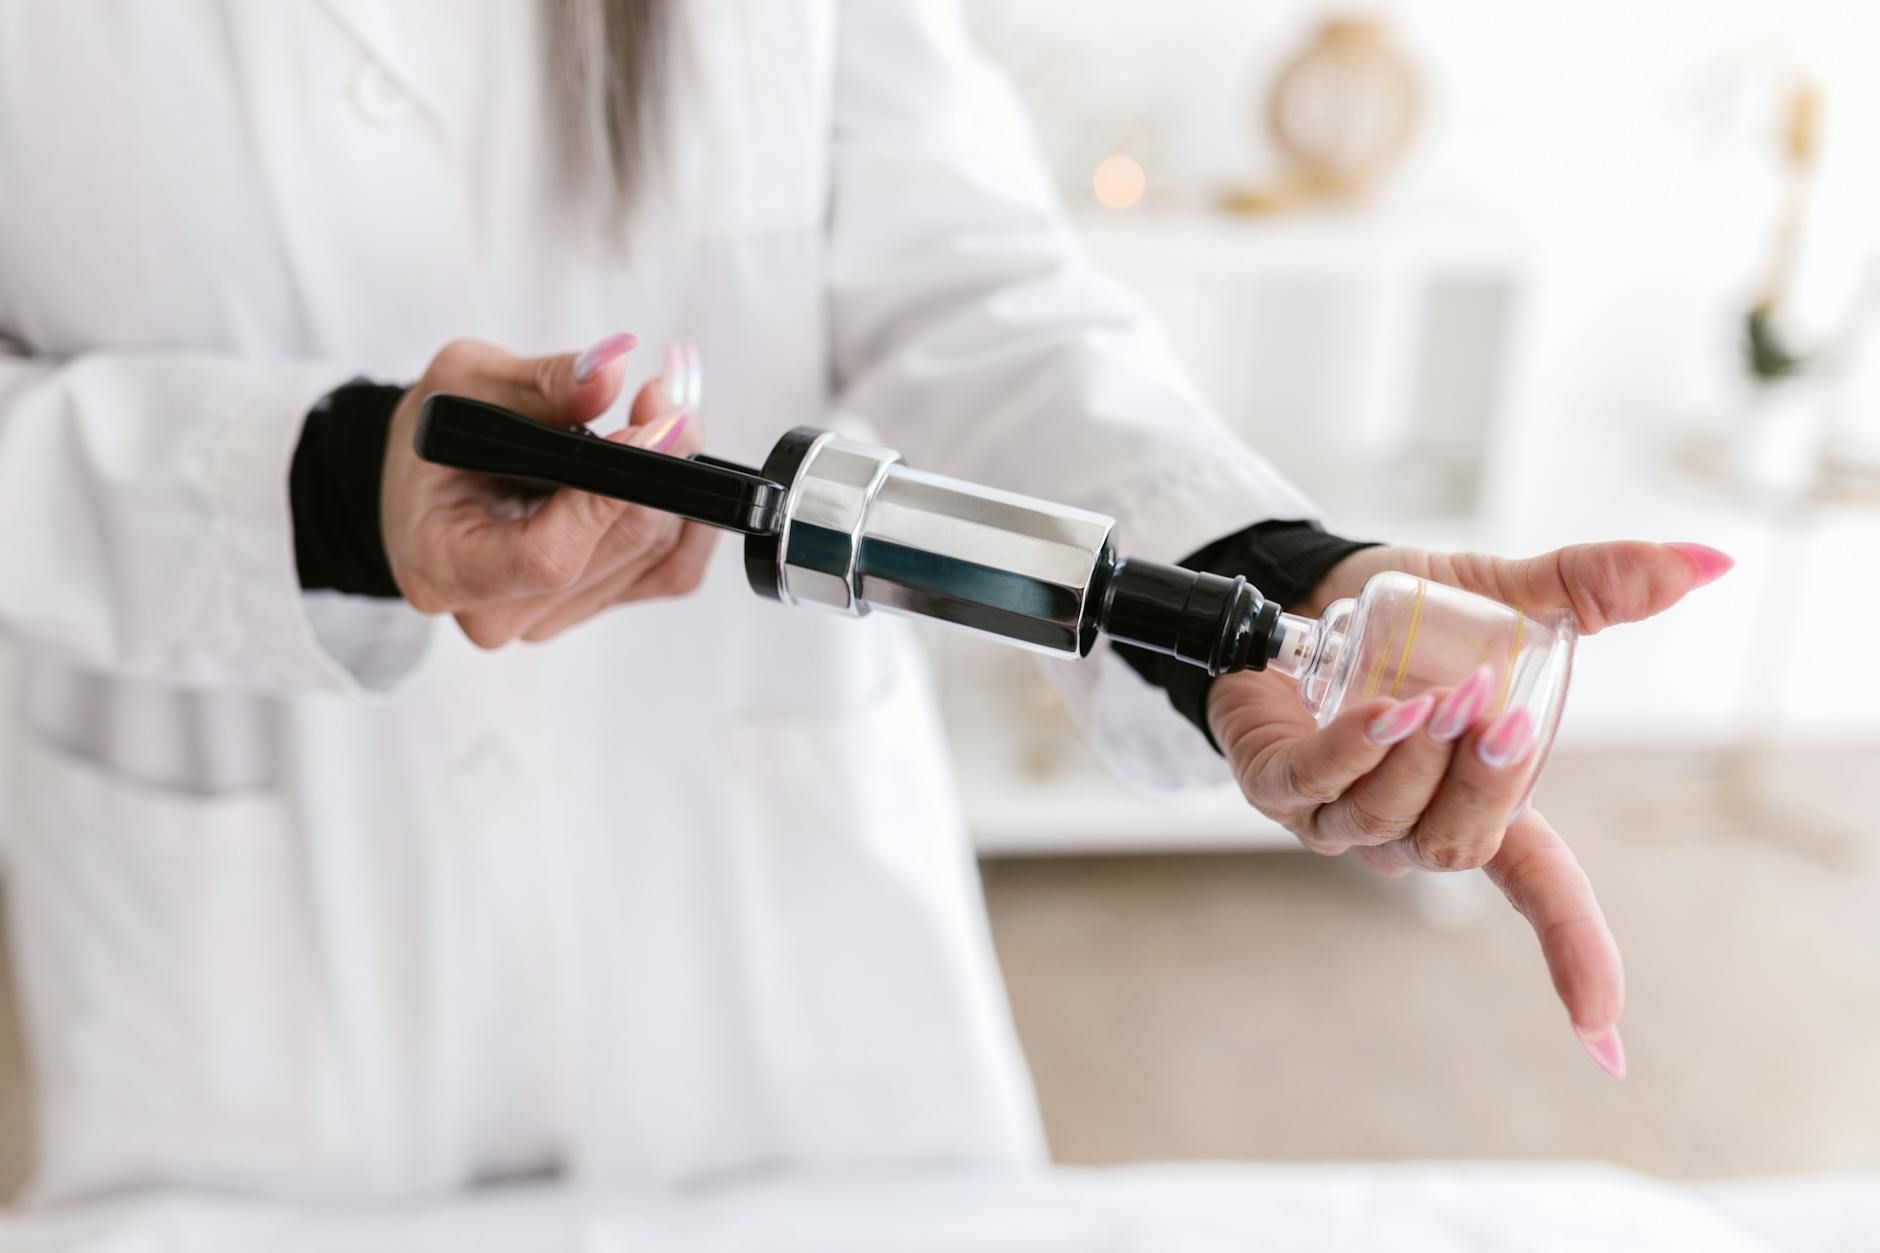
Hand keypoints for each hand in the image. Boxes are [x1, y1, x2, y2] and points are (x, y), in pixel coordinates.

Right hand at [381, 335, 715, 646]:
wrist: (433, 472)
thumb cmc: (436, 431)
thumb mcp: (462, 381)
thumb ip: (539, 382)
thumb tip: (611, 370)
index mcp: (443, 569)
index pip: (548, 556)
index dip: (607, 495)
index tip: (649, 427)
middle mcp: (498, 613)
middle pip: (616, 548)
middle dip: (658, 467)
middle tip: (669, 394)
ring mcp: (550, 618)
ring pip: (654, 554)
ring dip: (676, 481)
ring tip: (661, 413)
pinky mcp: (594, 606)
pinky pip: (672, 571)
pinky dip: (688, 516)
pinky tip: (673, 464)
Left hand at [1207, 541, 1733, 1075]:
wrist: (1296, 588)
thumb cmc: (1406, 618)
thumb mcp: (1510, 597)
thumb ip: (1593, 588)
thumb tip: (1702, 561)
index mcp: (1477, 800)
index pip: (1537, 886)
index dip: (1571, 947)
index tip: (1603, 1026)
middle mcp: (1409, 824)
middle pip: (1461, 845)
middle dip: (1488, 789)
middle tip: (1502, 717)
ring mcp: (1337, 813)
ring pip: (1387, 819)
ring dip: (1417, 762)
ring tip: (1439, 695)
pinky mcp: (1275, 782)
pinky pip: (1316, 785)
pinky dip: (1351, 750)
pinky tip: (1380, 714)